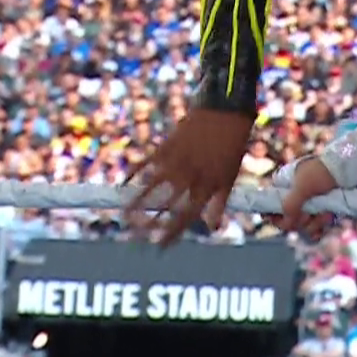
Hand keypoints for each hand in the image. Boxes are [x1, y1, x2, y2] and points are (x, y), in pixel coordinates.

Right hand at [126, 108, 255, 244]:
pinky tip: (125, 184)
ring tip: (124, 216)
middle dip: (148, 224)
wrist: (225, 110)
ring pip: (150, 187)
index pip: (186, 218)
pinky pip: (145, 163)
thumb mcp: (230, 176)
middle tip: (134, 236)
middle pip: (164, 206)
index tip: (160, 247)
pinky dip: (133, 173)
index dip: (172, 234)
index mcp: (207, 187)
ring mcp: (176, 161)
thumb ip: (219, 203)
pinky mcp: (166, 145)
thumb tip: (213, 228)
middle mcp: (189, 177)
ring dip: (135, 203)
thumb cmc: (232, 145)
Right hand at [275, 156, 339, 240]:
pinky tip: (325, 222)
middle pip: (286, 220)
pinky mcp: (321, 212)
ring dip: (313, 222)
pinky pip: (315, 228)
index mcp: (284, 186)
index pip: (270, 204)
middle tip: (309, 215)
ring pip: (302, 225)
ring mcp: (308, 205)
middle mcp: (294, 197)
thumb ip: (290, 205)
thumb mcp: (303, 187)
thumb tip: (286, 223)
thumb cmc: (322, 173)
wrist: (348, 169)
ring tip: (325, 214)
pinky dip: (319, 228)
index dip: (273, 214)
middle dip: (299, 220)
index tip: (281, 219)